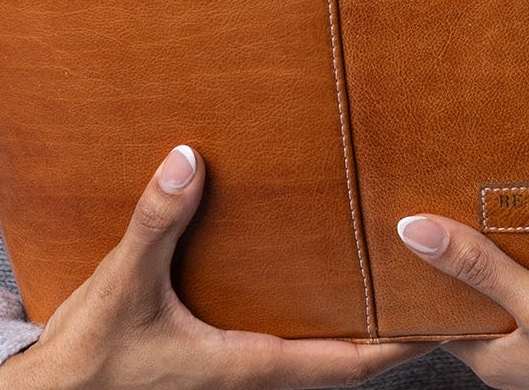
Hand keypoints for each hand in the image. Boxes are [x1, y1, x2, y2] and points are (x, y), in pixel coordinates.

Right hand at [0, 144, 441, 389]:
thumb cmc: (90, 357)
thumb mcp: (123, 285)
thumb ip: (156, 222)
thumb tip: (189, 160)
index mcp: (244, 363)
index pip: (341, 361)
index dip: (394, 340)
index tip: (438, 316)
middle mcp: (248, 368)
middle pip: (337, 354)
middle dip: (382, 324)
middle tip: (425, 283)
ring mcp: (230, 364)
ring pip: (308, 343)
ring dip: (345, 316)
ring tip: (381, 272)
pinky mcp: (210, 351)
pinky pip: (275, 331)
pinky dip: (305, 306)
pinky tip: (308, 269)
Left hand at [394, 211, 528, 389]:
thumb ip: (479, 268)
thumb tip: (414, 231)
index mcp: (495, 362)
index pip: (442, 315)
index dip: (428, 273)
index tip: (413, 225)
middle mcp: (518, 357)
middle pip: (478, 299)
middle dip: (469, 255)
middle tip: (454, 200)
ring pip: (513, 290)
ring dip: (508, 253)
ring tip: (499, 203)